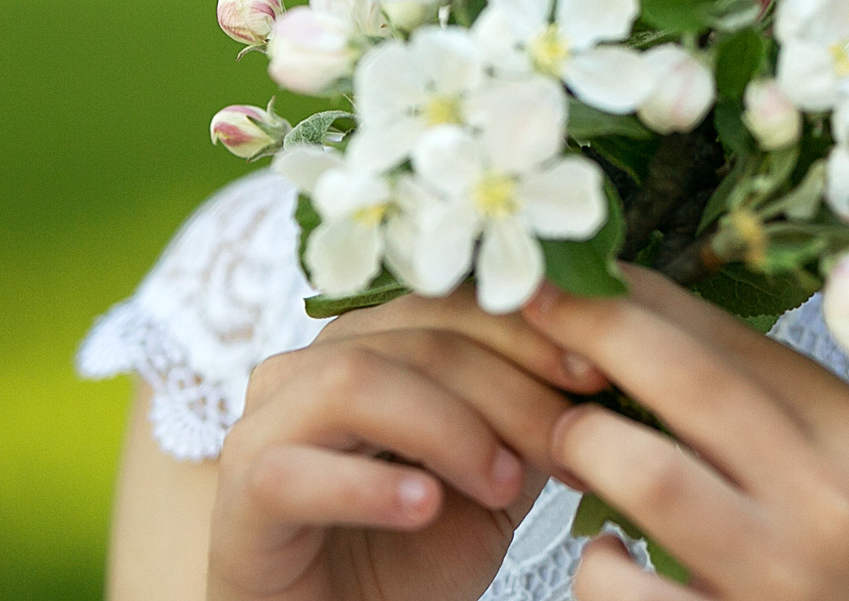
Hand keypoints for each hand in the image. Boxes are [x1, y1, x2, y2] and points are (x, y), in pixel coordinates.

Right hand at [207, 291, 611, 600]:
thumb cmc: (417, 549)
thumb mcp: (495, 474)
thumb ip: (531, 413)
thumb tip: (610, 361)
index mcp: (375, 339)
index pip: (456, 300)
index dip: (532, 329)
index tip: (599, 372)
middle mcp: (312, 363)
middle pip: (419, 335)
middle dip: (509, 386)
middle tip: (570, 443)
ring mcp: (264, 424)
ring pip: (357, 380)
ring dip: (449, 428)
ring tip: (505, 485)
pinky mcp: (238, 496)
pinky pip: (292, 470)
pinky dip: (367, 484)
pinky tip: (425, 507)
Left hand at [520, 269, 848, 600]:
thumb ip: (796, 415)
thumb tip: (677, 338)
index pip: (742, 340)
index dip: (651, 296)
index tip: (593, 274)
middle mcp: (828, 501)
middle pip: (690, 379)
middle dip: (599, 328)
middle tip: (538, 308)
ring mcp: (779, 580)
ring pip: (648, 475)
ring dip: (586, 443)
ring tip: (567, 440)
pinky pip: (624, 592)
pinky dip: (597, 566)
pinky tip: (606, 556)